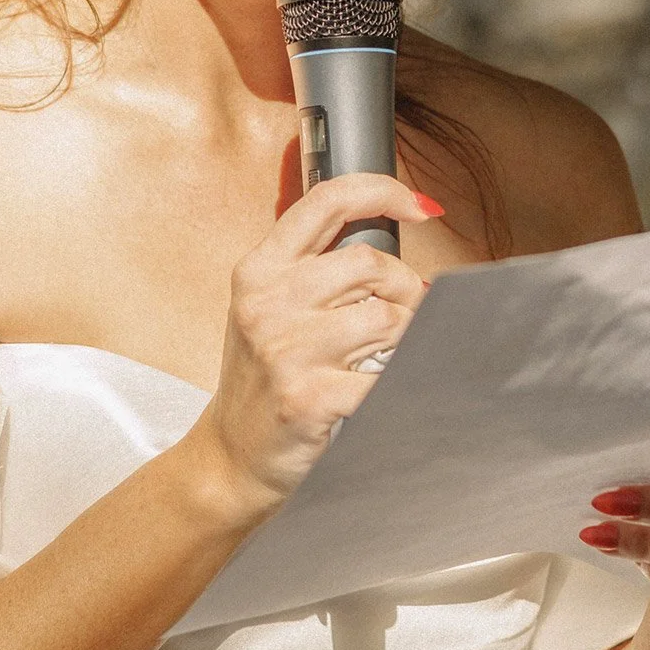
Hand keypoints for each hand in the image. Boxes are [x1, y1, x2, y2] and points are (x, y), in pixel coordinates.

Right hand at [193, 173, 437, 526]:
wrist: (231, 457)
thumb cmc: (265, 379)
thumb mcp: (271, 309)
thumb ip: (317, 269)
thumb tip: (396, 230)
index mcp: (259, 270)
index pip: (326, 201)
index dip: (382, 191)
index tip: (418, 205)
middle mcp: (266, 302)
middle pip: (370, 262)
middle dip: (406, 288)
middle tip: (405, 315)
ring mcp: (284, 351)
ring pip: (387, 318)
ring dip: (407, 338)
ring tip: (392, 355)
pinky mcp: (308, 397)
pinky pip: (386, 378)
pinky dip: (401, 385)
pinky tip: (389, 391)